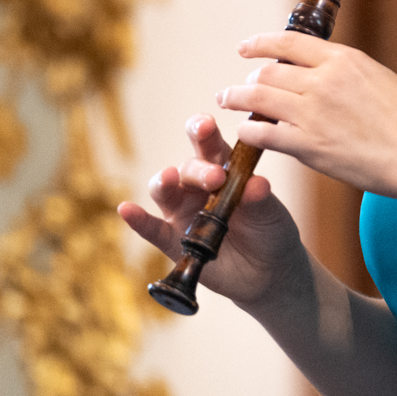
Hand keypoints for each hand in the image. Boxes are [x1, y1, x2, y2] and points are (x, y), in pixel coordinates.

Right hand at [118, 114, 305, 310]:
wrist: (269, 271)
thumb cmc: (270, 230)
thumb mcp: (270, 212)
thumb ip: (259, 198)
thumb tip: (257, 184)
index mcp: (224, 169)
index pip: (209, 144)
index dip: (203, 131)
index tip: (206, 124)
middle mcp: (198, 186)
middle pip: (188, 168)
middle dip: (198, 169)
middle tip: (215, 177)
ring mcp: (183, 212)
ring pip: (165, 191)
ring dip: (164, 182)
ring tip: (168, 178)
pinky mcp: (174, 241)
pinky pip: (152, 229)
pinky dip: (138, 220)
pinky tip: (126, 209)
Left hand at [222, 31, 396, 198]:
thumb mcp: (379, 78)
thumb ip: (346, 73)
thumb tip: (321, 73)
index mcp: (344, 59)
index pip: (288, 42)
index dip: (259, 43)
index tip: (245, 48)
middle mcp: (324, 81)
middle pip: (267, 70)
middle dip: (247, 78)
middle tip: (239, 87)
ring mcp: (314, 113)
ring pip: (257, 97)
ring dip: (237, 98)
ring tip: (228, 102)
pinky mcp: (309, 145)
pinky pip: (263, 132)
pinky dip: (249, 130)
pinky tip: (246, 133)